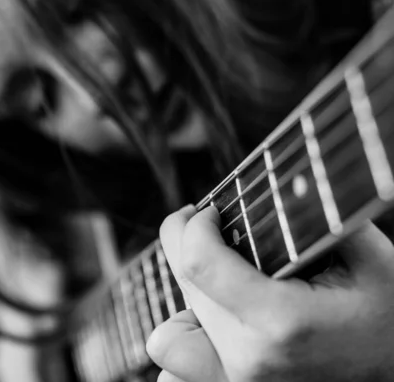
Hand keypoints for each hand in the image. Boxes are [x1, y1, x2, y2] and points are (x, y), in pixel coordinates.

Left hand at [146, 205, 393, 381]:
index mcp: (280, 320)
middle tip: (214, 230)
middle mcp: (247, 360)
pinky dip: (187, 344)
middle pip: (185, 287)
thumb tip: (281, 178)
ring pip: (168, 339)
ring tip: (217, 288)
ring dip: (184, 304)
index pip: (198, 262)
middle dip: (189, 245)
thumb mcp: (370, 259)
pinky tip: (213, 329)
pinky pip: (176, 373)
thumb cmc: (390, 317)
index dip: (193, 225)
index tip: (208, 211)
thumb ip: (320, 216)